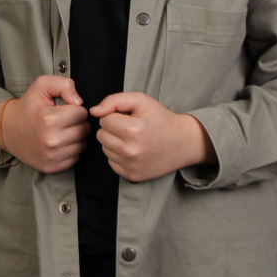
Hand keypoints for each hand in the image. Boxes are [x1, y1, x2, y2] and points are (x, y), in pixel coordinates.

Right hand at [0, 76, 89, 172]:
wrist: (7, 129)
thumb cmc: (28, 107)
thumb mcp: (42, 86)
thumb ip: (64, 85)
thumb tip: (79, 101)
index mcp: (50, 119)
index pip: (82, 113)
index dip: (75, 109)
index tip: (64, 109)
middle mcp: (51, 140)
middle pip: (84, 130)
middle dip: (77, 123)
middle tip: (63, 120)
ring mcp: (51, 156)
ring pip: (82, 144)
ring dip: (76, 137)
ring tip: (61, 131)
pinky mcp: (52, 167)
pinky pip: (76, 157)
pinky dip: (71, 150)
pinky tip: (59, 143)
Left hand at [90, 92, 216, 181]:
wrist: (182, 142)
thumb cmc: (160, 119)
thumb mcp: (141, 101)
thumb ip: (114, 101)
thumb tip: (94, 111)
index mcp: (133, 130)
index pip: (104, 120)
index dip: (115, 115)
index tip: (129, 117)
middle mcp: (130, 151)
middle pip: (101, 135)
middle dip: (112, 129)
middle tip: (130, 127)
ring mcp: (131, 166)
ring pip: (104, 149)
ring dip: (114, 142)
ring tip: (133, 139)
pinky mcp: (131, 176)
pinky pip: (111, 162)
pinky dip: (118, 155)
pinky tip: (133, 150)